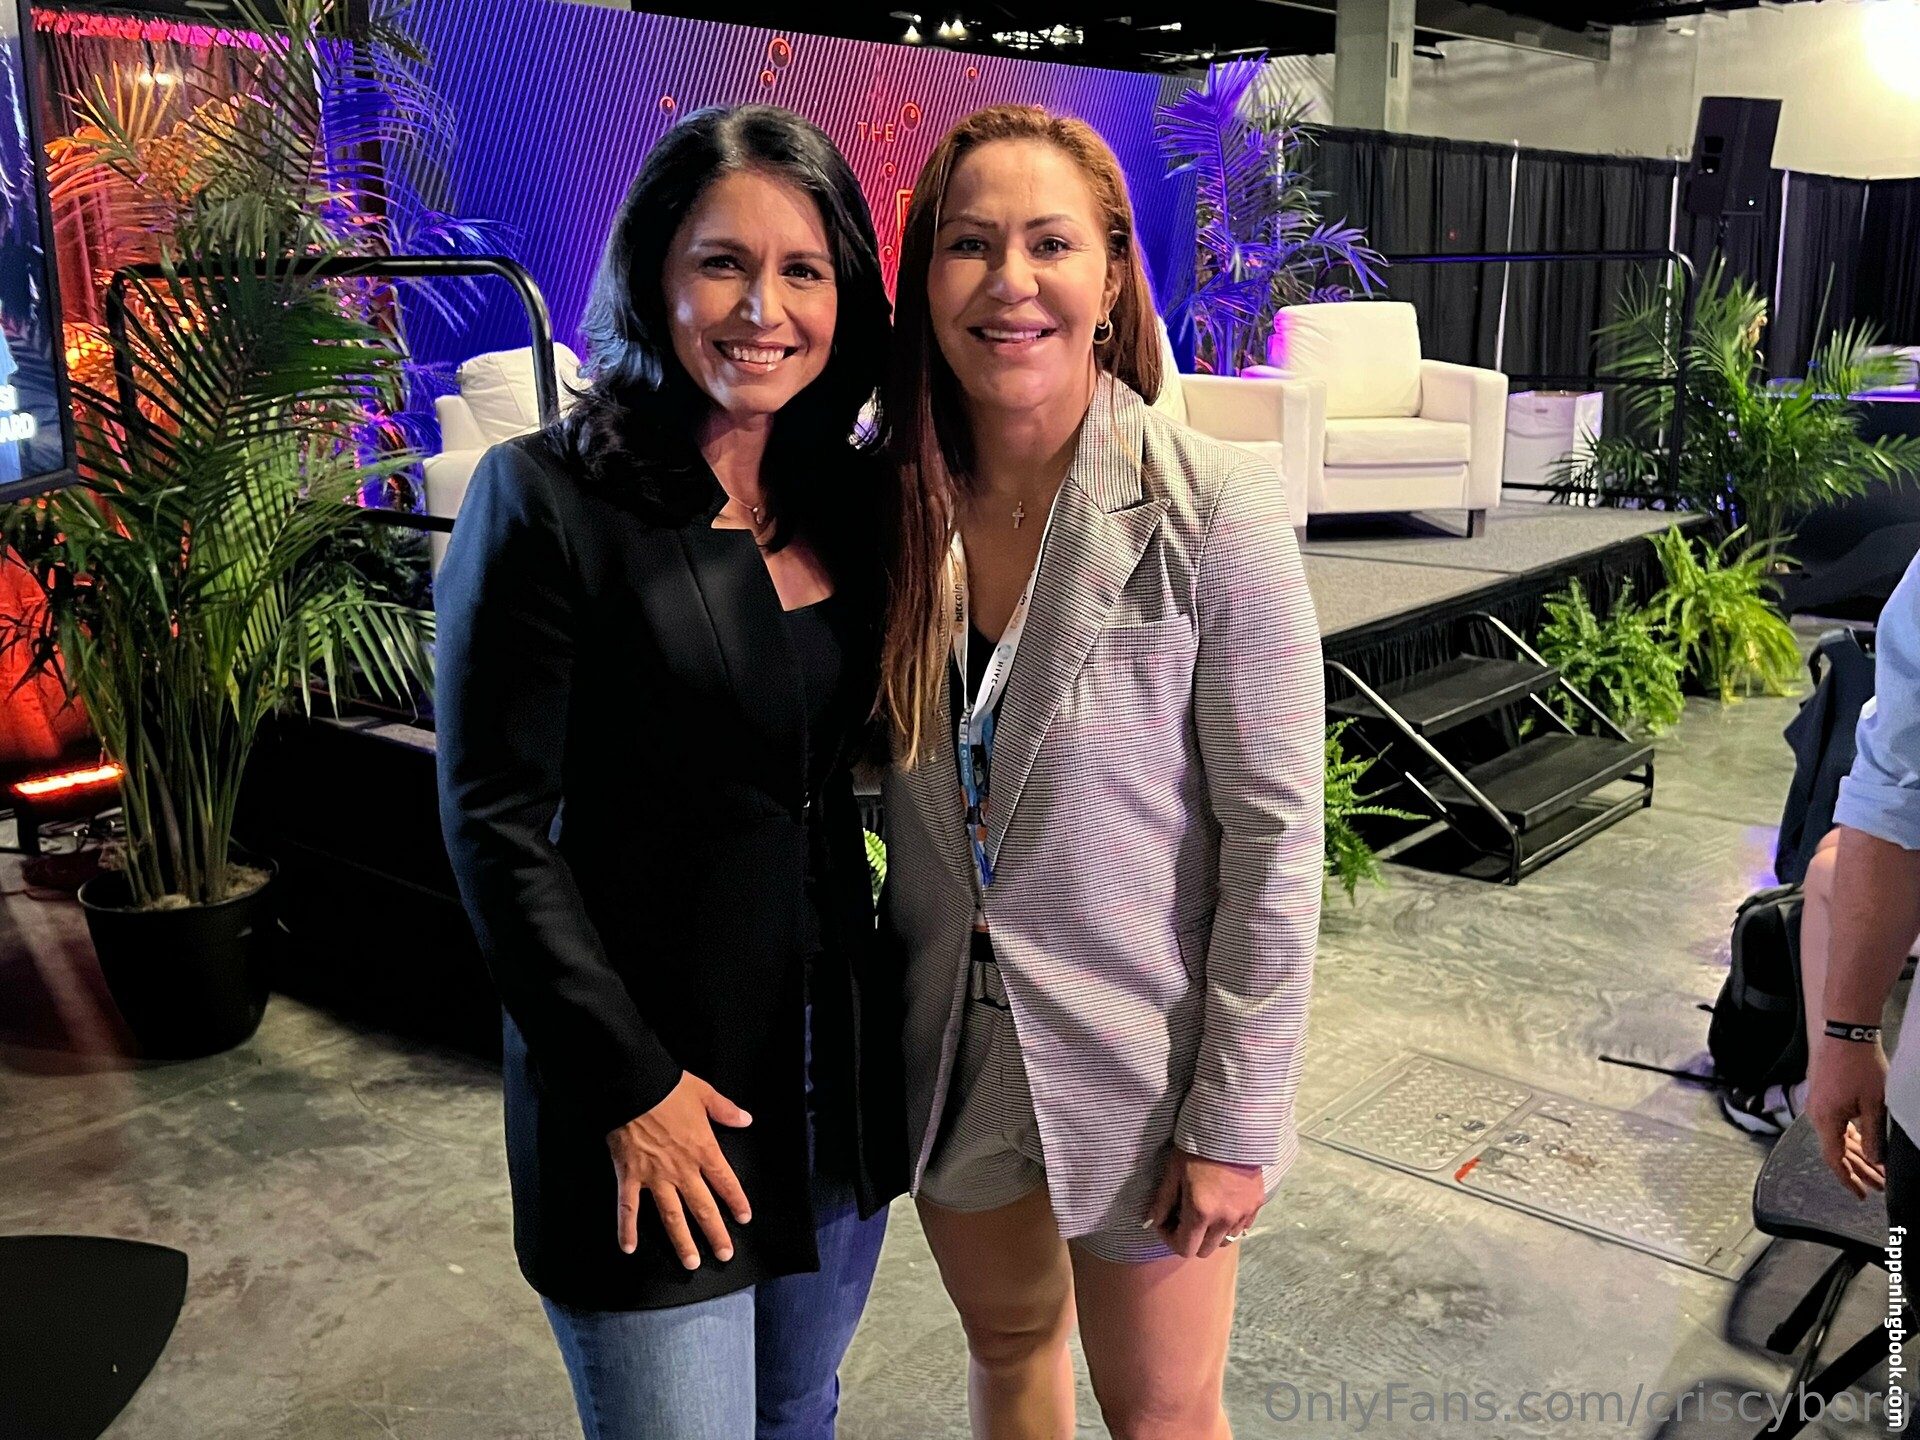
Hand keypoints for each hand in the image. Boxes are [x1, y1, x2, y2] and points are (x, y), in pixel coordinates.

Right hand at [606, 1072, 752, 1268]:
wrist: (633, 1085)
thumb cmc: (668, 1087)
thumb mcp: (704, 1093)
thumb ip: (725, 1110)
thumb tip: (746, 1120)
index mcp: (703, 1149)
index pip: (725, 1181)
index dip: (736, 1201)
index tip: (744, 1218)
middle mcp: (681, 1169)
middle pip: (703, 1207)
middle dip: (715, 1233)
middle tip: (724, 1255)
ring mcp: (654, 1176)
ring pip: (671, 1215)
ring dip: (681, 1241)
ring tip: (690, 1263)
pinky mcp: (629, 1175)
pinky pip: (627, 1207)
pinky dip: (626, 1228)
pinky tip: (628, 1248)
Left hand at [1147, 1149, 1264, 1258]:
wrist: (1232, 1126)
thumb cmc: (1197, 1146)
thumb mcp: (1173, 1172)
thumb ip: (1162, 1202)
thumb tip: (1149, 1223)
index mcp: (1201, 1212)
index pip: (1184, 1248)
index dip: (1170, 1238)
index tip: (1166, 1221)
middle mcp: (1225, 1219)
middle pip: (1205, 1250)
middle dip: (1190, 1238)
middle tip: (1182, 1216)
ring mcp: (1243, 1213)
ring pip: (1225, 1240)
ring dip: (1211, 1232)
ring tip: (1203, 1210)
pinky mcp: (1256, 1204)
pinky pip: (1241, 1227)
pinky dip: (1229, 1223)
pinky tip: (1221, 1204)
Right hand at [1806, 1038, 1888, 1198]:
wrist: (1845, 1034)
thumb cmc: (1859, 1066)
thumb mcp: (1874, 1106)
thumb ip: (1874, 1137)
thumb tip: (1876, 1161)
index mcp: (1825, 1120)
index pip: (1834, 1158)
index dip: (1848, 1179)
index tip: (1860, 1193)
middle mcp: (1816, 1114)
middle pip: (1837, 1150)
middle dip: (1859, 1169)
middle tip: (1878, 1185)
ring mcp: (1818, 1104)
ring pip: (1838, 1136)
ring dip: (1857, 1153)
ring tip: (1876, 1168)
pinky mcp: (1823, 1095)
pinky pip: (1836, 1123)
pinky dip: (1851, 1136)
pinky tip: (1864, 1143)